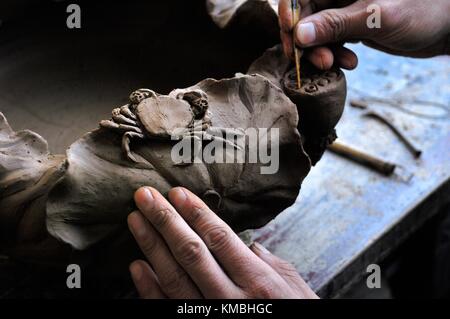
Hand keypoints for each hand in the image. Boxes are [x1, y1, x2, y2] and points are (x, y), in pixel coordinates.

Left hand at [127, 186, 317, 298]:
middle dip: (165, 221)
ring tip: (136, 220)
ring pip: (175, 278)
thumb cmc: (296, 315)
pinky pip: (168, 309)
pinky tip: (136, 266)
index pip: (220, 239)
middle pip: (191, 252)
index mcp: (258, 282)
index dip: (196, 213)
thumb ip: (269, 263)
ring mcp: (211, 317)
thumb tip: (246, 243)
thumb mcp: (294, 288)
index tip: (177, 193)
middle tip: (145, 196)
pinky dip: (150, 288)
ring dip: (152, 246)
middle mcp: (231, 299)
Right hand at [279, 0, 449, 69]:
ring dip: (322, 52)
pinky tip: (349, 62)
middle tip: (320, 63)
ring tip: (337, 65)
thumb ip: (336, 24)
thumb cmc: (425, 10)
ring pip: (316, 32)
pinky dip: (335, 55)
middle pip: (306, 15)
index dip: (290, 14)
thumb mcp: (376, 17)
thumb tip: (299, 35)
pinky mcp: (352, 25)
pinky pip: (331, 41)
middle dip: (307, 42)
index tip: (291, 38)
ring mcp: (345, 9)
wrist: (449, 26)